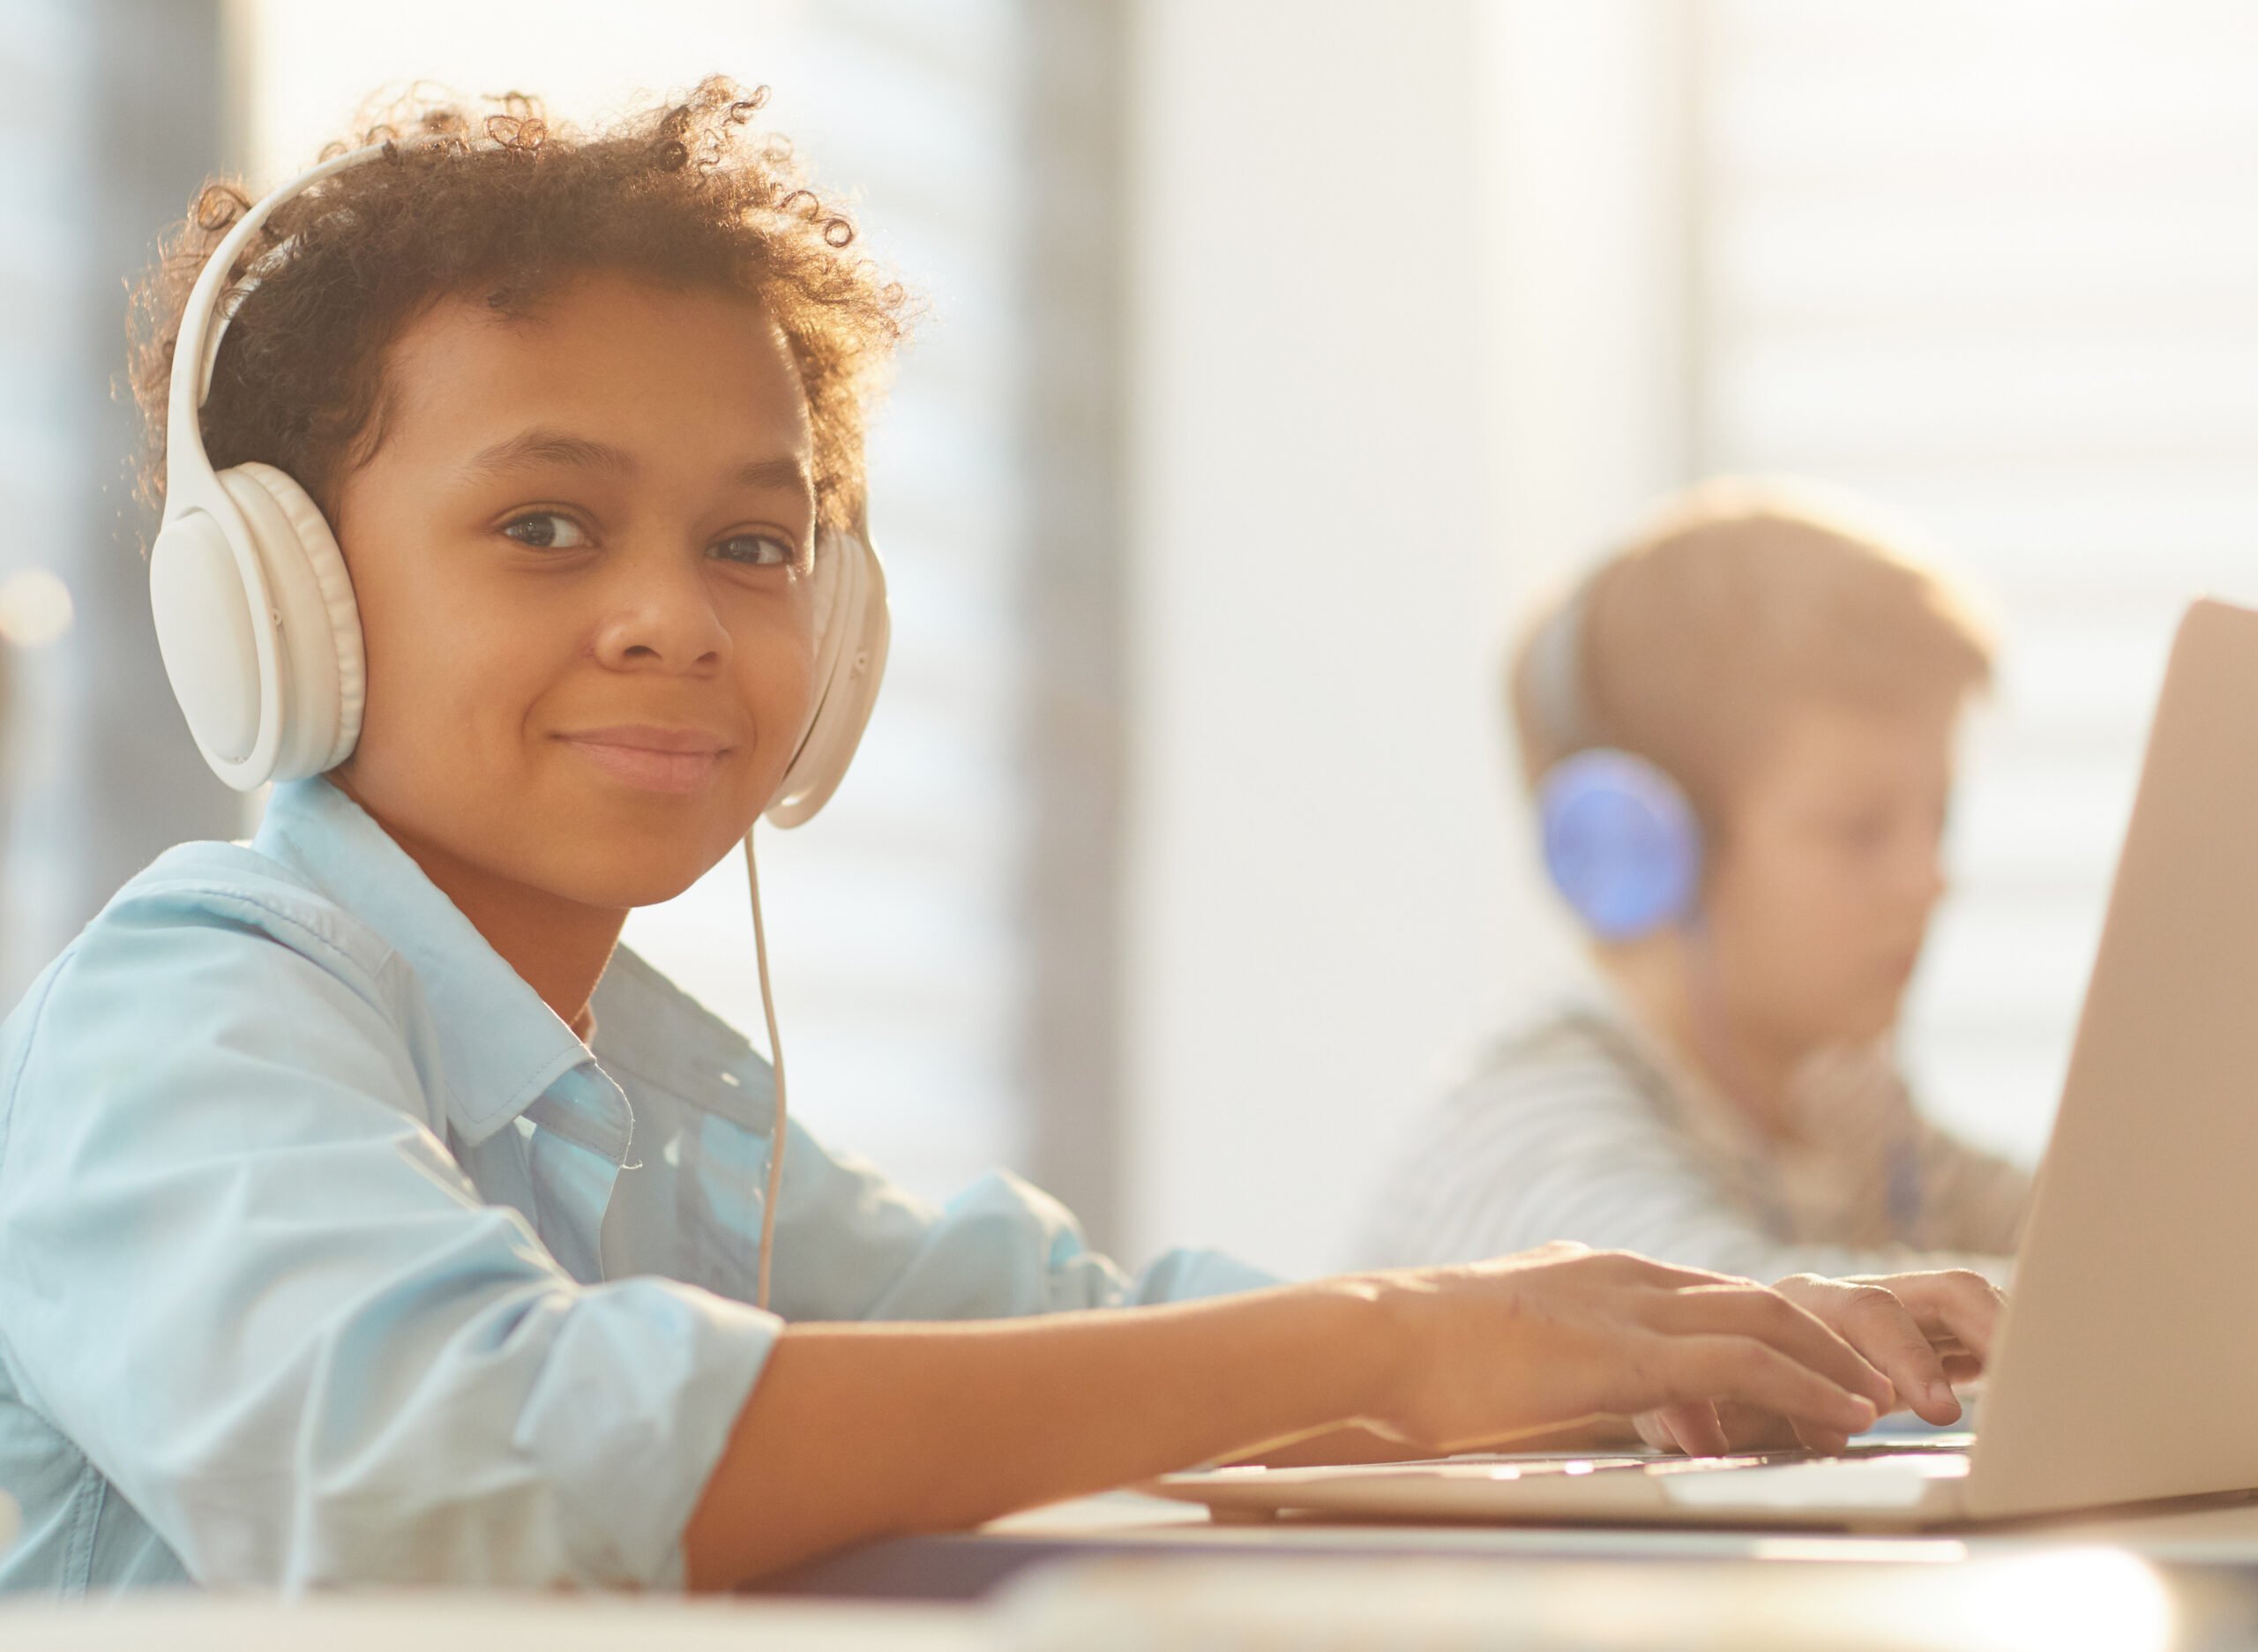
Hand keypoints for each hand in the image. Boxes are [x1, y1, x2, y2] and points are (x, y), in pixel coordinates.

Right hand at [1360, 1243, 1890, 1454]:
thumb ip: (1562, 1362)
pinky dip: (1806, 1385)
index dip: (1782, 1337)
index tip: (1827, 1375)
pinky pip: (1742, 1363)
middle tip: (1883, 1384)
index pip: (1716, 1299)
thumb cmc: (1422, 1360)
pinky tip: (1844, 1412)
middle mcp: (1626, 1277)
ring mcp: (1627, 1306)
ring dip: (1838, 1362)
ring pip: (1769, 1318)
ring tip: (1889, 1402)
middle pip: (1760, 1298)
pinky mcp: (1624, 1350)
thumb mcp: (1511, 1353)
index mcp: (1599, 1276)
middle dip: (1831, 1343)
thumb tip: (1581, 1389)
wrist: (1374, 1338)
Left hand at [1635, 1268, 2005, 1455]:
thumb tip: (1725, 1434)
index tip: (1927, 1408)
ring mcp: (1887, 1316)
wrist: (1692, 1362)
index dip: (1902, 1357)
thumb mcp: (1679, 1400)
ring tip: (2038, 1383)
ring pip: (1960, 1302)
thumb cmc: (1690, 1386)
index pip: (1867, 1313)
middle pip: (1931, 1294)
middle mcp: (1847, 1301)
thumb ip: (1691, 1412)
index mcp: (1799, 1307)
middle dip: (1973, 1338)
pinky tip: (2034, 1383)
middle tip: (1984, 1398)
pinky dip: (2006, 1349)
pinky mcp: (1916, 1340)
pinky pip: (1972, 1331)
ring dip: (2001, 1336)